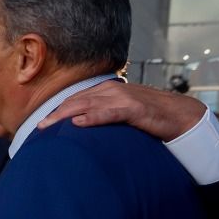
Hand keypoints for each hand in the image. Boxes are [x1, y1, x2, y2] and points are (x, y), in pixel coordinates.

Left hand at [38, 80, 204, 141]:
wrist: (180, 115)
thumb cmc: (149, 116)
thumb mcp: (121, 113)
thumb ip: (102, 115)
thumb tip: (81, 127)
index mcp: (105, 91)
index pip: (74, 100)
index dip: (56, 110)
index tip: (39, 124)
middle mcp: (110, 90)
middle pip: (75, 101)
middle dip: (54, 114)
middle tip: (37, 128)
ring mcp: (122, 98)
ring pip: (87, 105)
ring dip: (65, 115)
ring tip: (48, 126)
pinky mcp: (134, 109)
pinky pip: (109, 113)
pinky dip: (93, 117)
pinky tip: (78, 123)